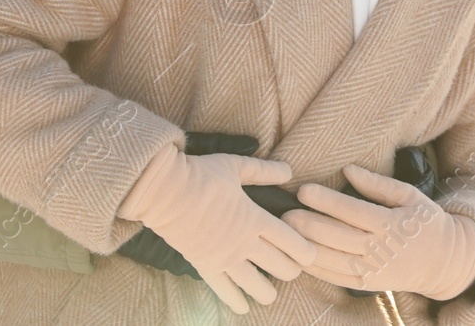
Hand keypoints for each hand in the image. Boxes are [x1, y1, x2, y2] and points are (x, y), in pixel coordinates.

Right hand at [119, 145, 317, 313]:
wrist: (164, 191)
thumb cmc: (201, 175)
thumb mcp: (236, 167)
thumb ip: (264, 171)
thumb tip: (289, 170)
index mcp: (255, 218)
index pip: (290, 241)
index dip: (305, 252)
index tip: (311, 256)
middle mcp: (244, 242)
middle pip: (278, 266)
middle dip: (290, 270)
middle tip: (293, 270)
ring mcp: (225, 258)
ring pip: (255, 284)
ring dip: (267, 291)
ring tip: (271, 293)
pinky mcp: (205, 266)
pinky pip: (224, 290)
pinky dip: (235, 301)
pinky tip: (243, 307)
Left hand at [283, 164, 474, 300]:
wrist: (443, 262)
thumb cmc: (425, 222)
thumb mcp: (410, 195)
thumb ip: (378, 184)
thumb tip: (348, 170)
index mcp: (392, 224)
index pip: (352, 211)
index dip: (326, 201)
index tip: (304, 190)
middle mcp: (380, 250)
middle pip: (338, 237)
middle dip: (309, 224)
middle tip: (285, 212)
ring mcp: (373, 271)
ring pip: (333, 260)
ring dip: (307, 247)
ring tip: (286, 233)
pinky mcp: (367, 285)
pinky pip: (336, 278)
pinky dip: (316, 268)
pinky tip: (300, 255)